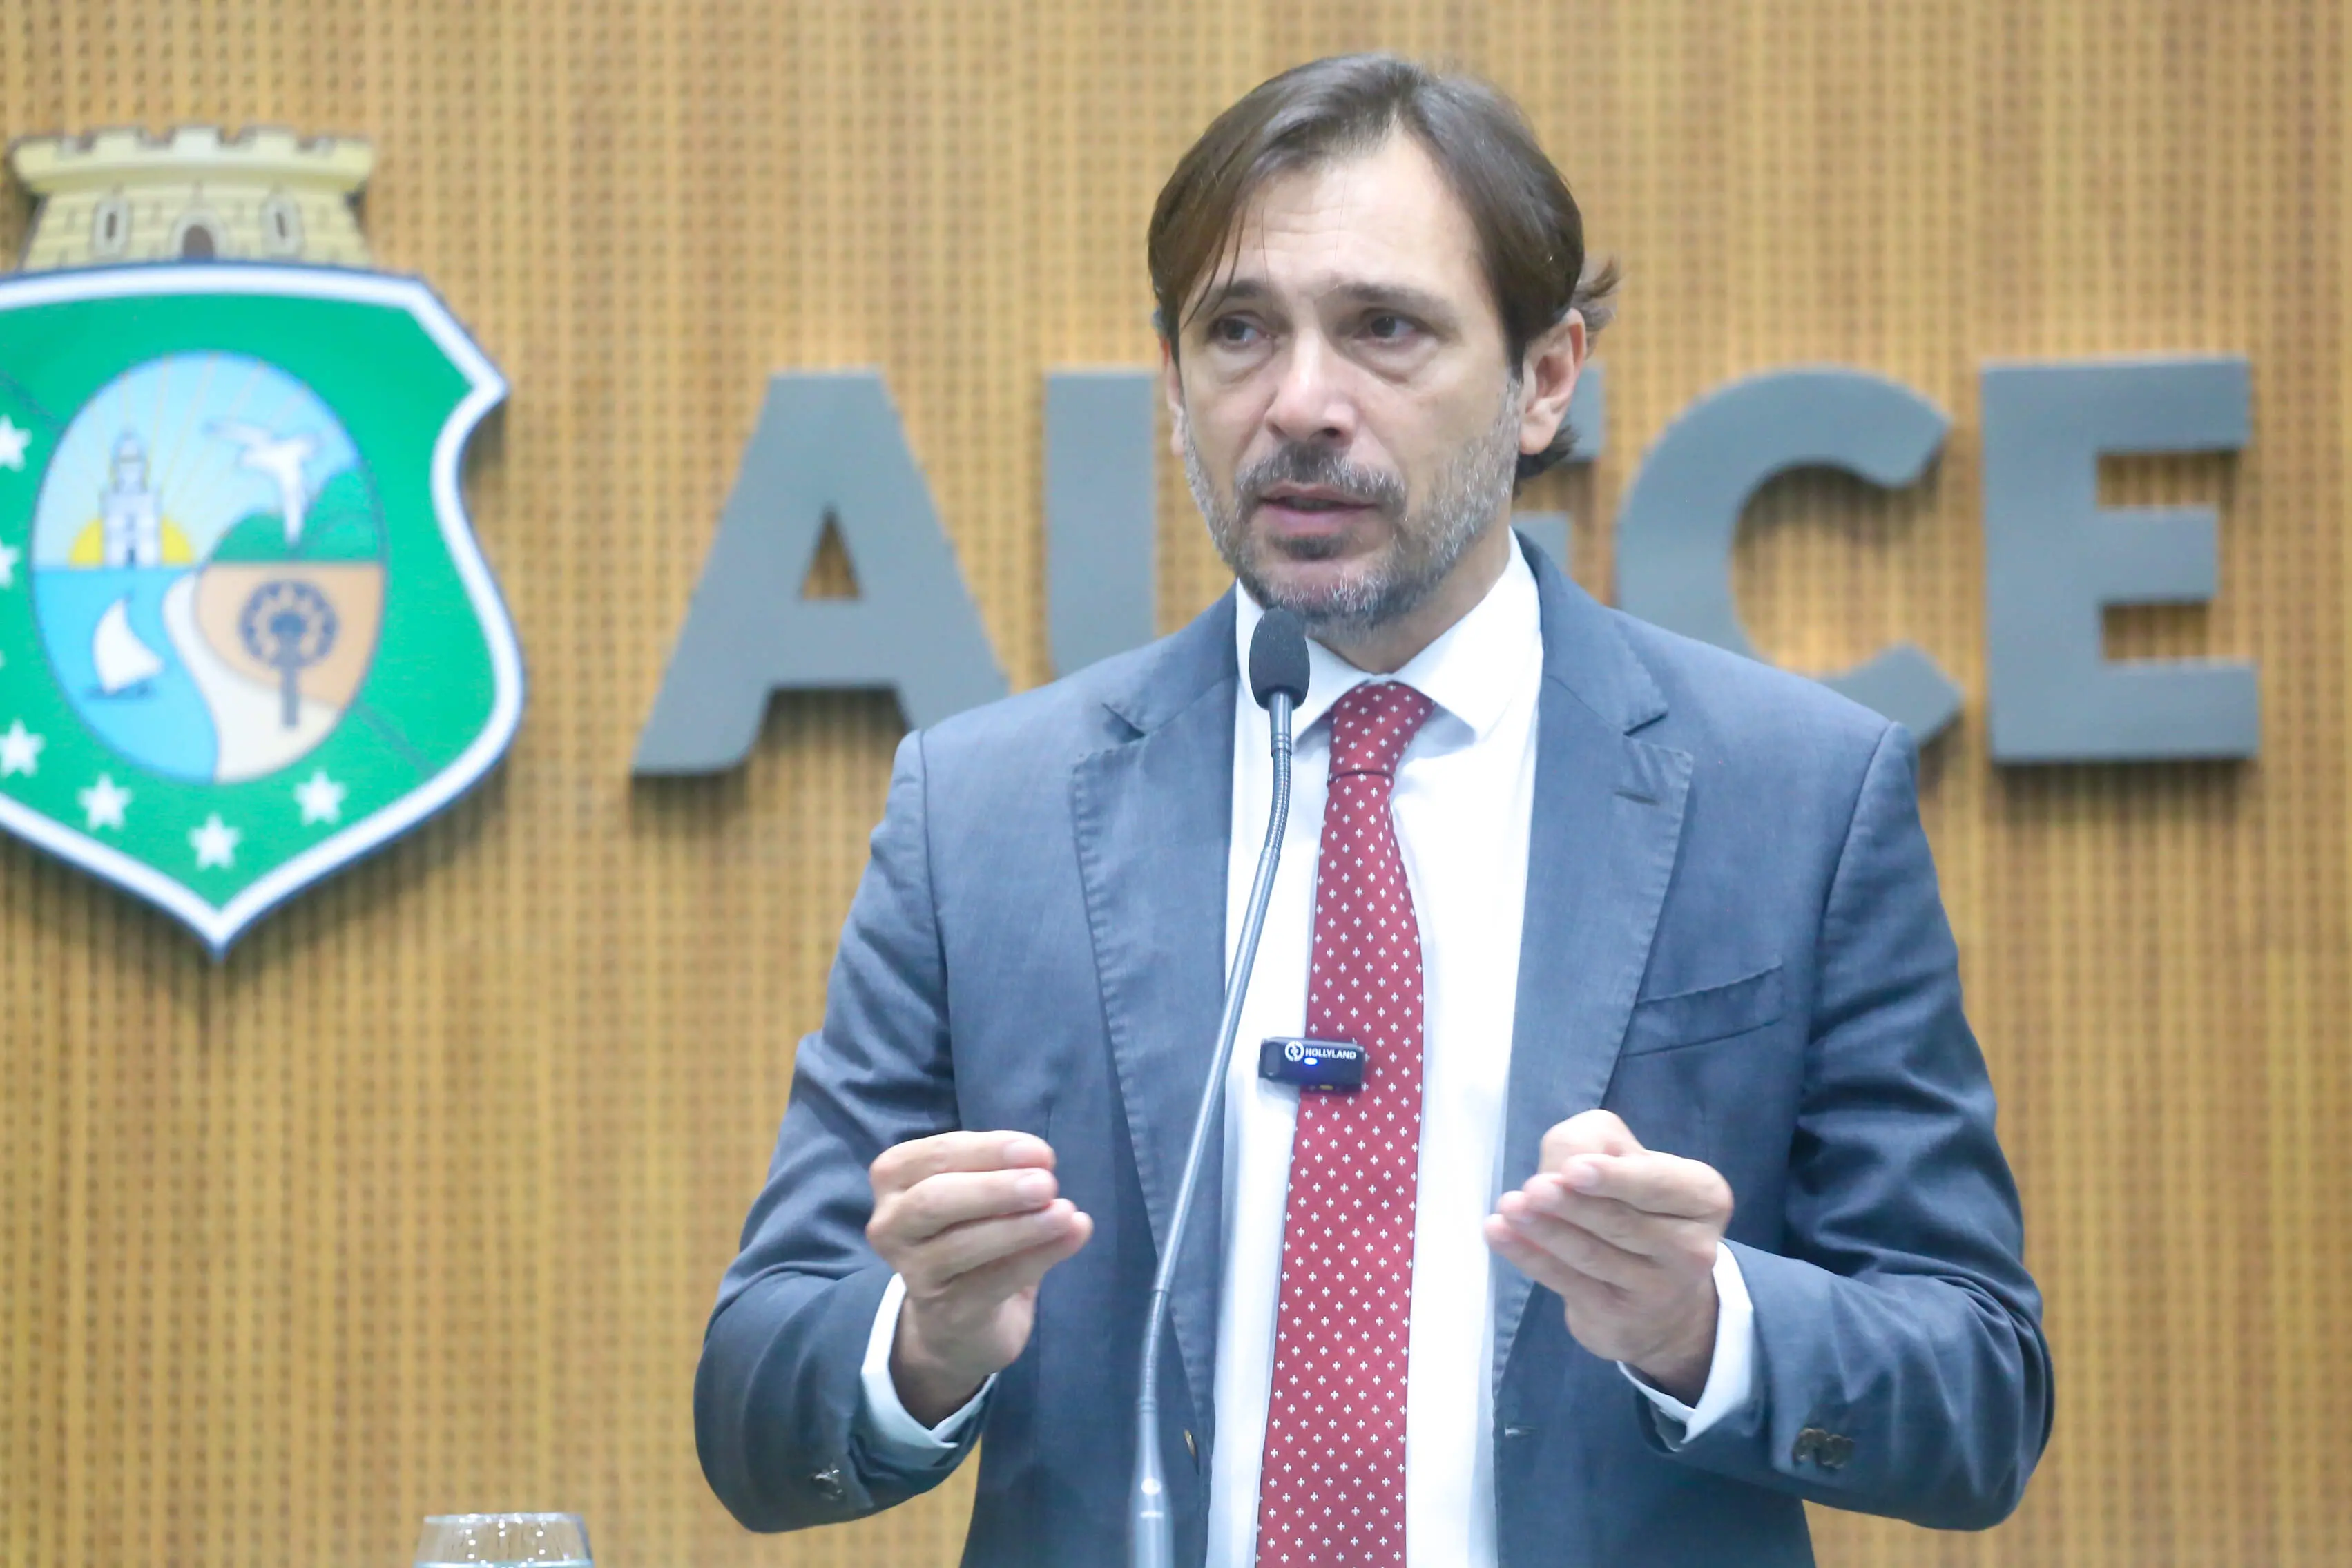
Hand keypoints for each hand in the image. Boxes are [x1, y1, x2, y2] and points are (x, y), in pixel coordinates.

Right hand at [866, 1131, 1093, 1425]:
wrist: (956, 1319)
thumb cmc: (968, 1232)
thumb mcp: (978, 1191)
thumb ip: (1002, 1173)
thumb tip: (1043, 1162)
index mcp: (896, 1178)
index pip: (938, 1154)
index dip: (991, 1150)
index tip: (1042, 1153)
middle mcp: (891, 1224)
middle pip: (935, 1199)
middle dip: (995, 1189)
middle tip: (1048, 1184)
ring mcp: (913, 1272)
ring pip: (960, 1245)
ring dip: (1019, 1227)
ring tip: (1065, 1213)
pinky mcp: (945, 1312)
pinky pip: (992, 1282)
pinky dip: (1037, 1257)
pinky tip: (1072, 1237)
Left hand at [1482, 1109, 1732, 1402]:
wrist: (1660, 1300)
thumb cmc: (1637, 1206)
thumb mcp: (1627, 1158)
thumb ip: (1594, 1143)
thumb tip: (1555, 1167)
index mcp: (1703, 1197)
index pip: (1658, 1185)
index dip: (1614, 1178)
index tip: (1573, 1169)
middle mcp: (1692, 1247)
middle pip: (1623, 1222)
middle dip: (1574, 1205)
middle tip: (1534, 1189)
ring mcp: (1656, 1289)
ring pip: (1592, 1254)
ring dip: (1547, 1230)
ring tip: (1510, 1208)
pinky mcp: (1616, 1317)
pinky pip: (1567, 1282)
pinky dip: (1530, 1257)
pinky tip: (1500, 1234)